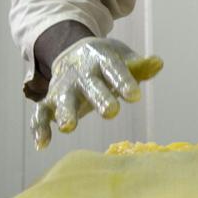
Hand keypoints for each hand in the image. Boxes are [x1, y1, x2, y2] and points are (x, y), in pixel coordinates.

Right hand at [30, 37, 162, 149]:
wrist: (74, 52)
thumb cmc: (107, 61)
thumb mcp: (123, 57)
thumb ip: (140, 66)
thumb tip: (158, 63)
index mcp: (102, 59)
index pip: (114, 69)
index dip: (124, 81)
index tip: (136, 96)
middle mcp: (81, 73)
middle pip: (90, 84)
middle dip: (99, 98)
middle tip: (111, 113)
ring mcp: (64, 87)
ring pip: (62, 99)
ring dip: (65, 112)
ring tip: (69, 127)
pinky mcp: (49, 101)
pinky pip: (39, 113)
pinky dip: (39, 127)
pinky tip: (43, 144)